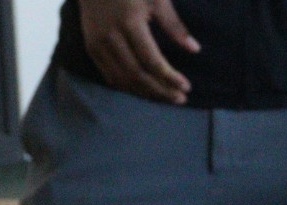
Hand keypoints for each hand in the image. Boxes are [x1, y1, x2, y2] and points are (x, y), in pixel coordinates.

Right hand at [80, 0, 198, 104]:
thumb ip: (173, 25)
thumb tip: (195, 49)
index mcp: (129, 23)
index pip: (151, 61)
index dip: (169, 78)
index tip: (186, 87)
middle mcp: (110, 37)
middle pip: (137, 75)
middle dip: (161, 91)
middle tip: (180, 98)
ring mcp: (97, 44)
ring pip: (123, 79)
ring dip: (146, 93)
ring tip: (166, 97)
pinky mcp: (91, 48)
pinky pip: (110, 76)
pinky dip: (129, 87)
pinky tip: (145, 91)